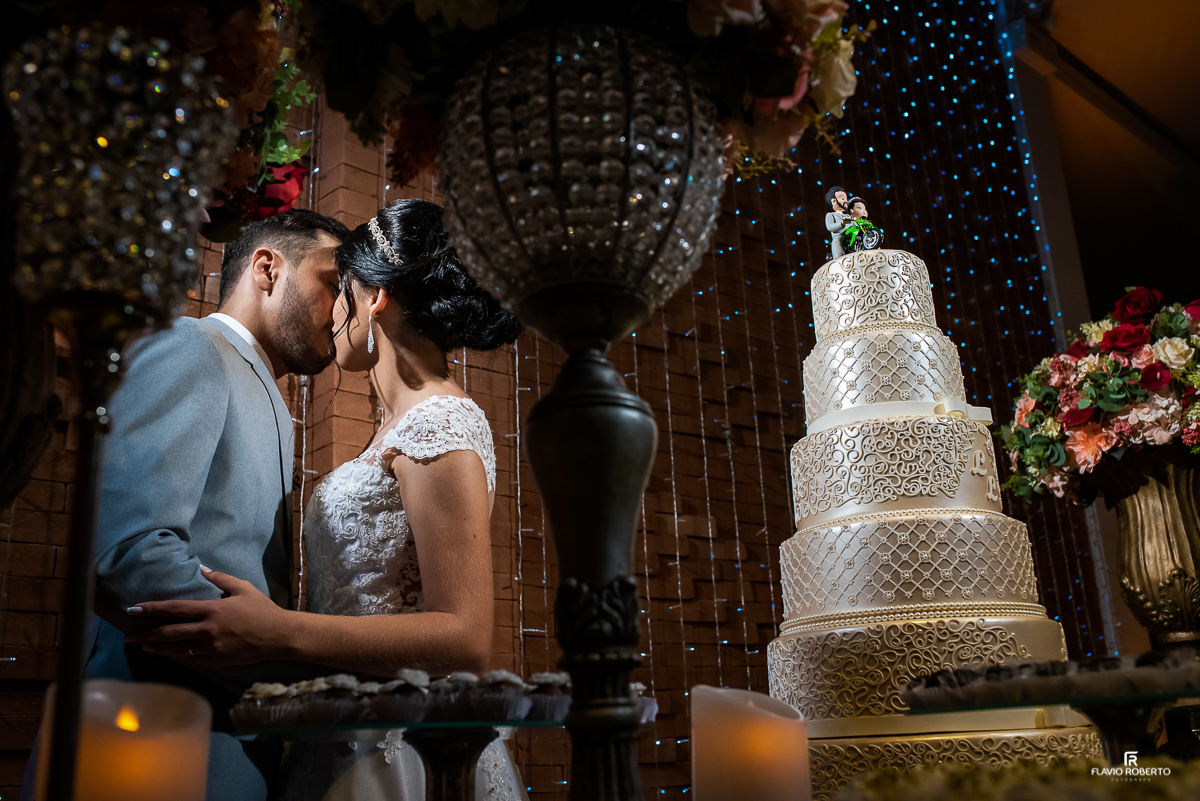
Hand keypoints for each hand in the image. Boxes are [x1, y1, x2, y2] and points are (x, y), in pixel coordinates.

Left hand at [124, 568, 292, 664]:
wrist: (278, 636)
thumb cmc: (262, 609)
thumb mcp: (243, 588)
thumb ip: (220, 579)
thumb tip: (201, 568)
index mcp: (212, 610)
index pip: (174, 609)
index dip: (151, 609)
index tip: (133, 609)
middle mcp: (207, 630)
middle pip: (168, 633)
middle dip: (144, 634)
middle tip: (127, 635)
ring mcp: (210, 647)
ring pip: (175, 649)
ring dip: (156, 647)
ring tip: (142, 646)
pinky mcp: (216, 659)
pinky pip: (189, 657)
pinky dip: (175, 654)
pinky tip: (167, 653)